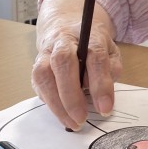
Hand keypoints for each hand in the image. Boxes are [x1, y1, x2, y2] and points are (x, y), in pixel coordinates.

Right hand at [31, 0, 121, 128]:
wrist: (64, 25)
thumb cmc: (92, 44)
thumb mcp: (111, 50)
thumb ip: (112, 68)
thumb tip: (105, 94)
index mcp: (88, 33)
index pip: (95, 56)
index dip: (100, 84)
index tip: (105, 108)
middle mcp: (63, 40)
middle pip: (63, 62)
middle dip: (71, 95)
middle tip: (82, 118)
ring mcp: (46, 51)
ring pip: (43, 74)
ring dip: (56, 103)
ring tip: (71, 123)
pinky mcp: (35, 64)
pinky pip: (37, 84)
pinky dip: (48, 101)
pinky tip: (61, 114)